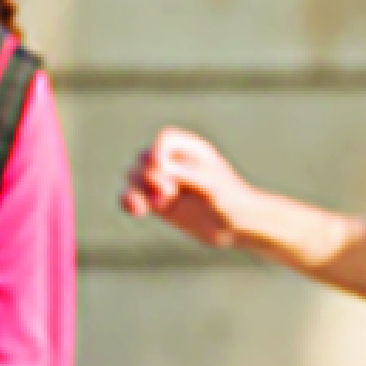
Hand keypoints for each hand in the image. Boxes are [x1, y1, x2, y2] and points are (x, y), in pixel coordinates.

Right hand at [121, 126, 262, 247]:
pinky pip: (133, 197)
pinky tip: (137, 211)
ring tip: (157, 205)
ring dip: (138, 190)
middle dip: (150, 175)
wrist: (236, 226)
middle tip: (169, 192)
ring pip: (134, 177)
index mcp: (192, 149)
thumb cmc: (232, 201)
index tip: (160, 168)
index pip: (165, 139)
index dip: (158, 151)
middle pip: (145, 158)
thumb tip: (159, 167)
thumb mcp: (213, 185)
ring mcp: (163, 181)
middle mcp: (174, 161)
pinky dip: (130, 202)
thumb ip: (187, 173)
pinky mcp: (156, 201)